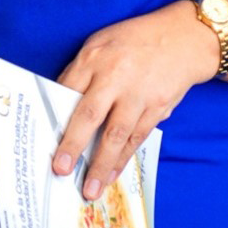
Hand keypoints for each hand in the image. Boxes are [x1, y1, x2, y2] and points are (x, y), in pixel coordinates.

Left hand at [53, 3, 221, 199]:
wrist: (184, 38)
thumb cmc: (135, 40)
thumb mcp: (101, 43)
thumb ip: (81, 72)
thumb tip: (61, 105)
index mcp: (95, 57)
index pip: (67, 90)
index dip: (56, 117)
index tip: (42, 141)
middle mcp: (115, 76)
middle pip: (90, 115)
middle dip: (74, 146)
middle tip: (61, 171)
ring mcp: (138, 94)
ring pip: (117, 134)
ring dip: (102, 165)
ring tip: (90, 189)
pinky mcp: (158, 107)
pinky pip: (137, 137)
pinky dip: (123, 158)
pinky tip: (112, 174)